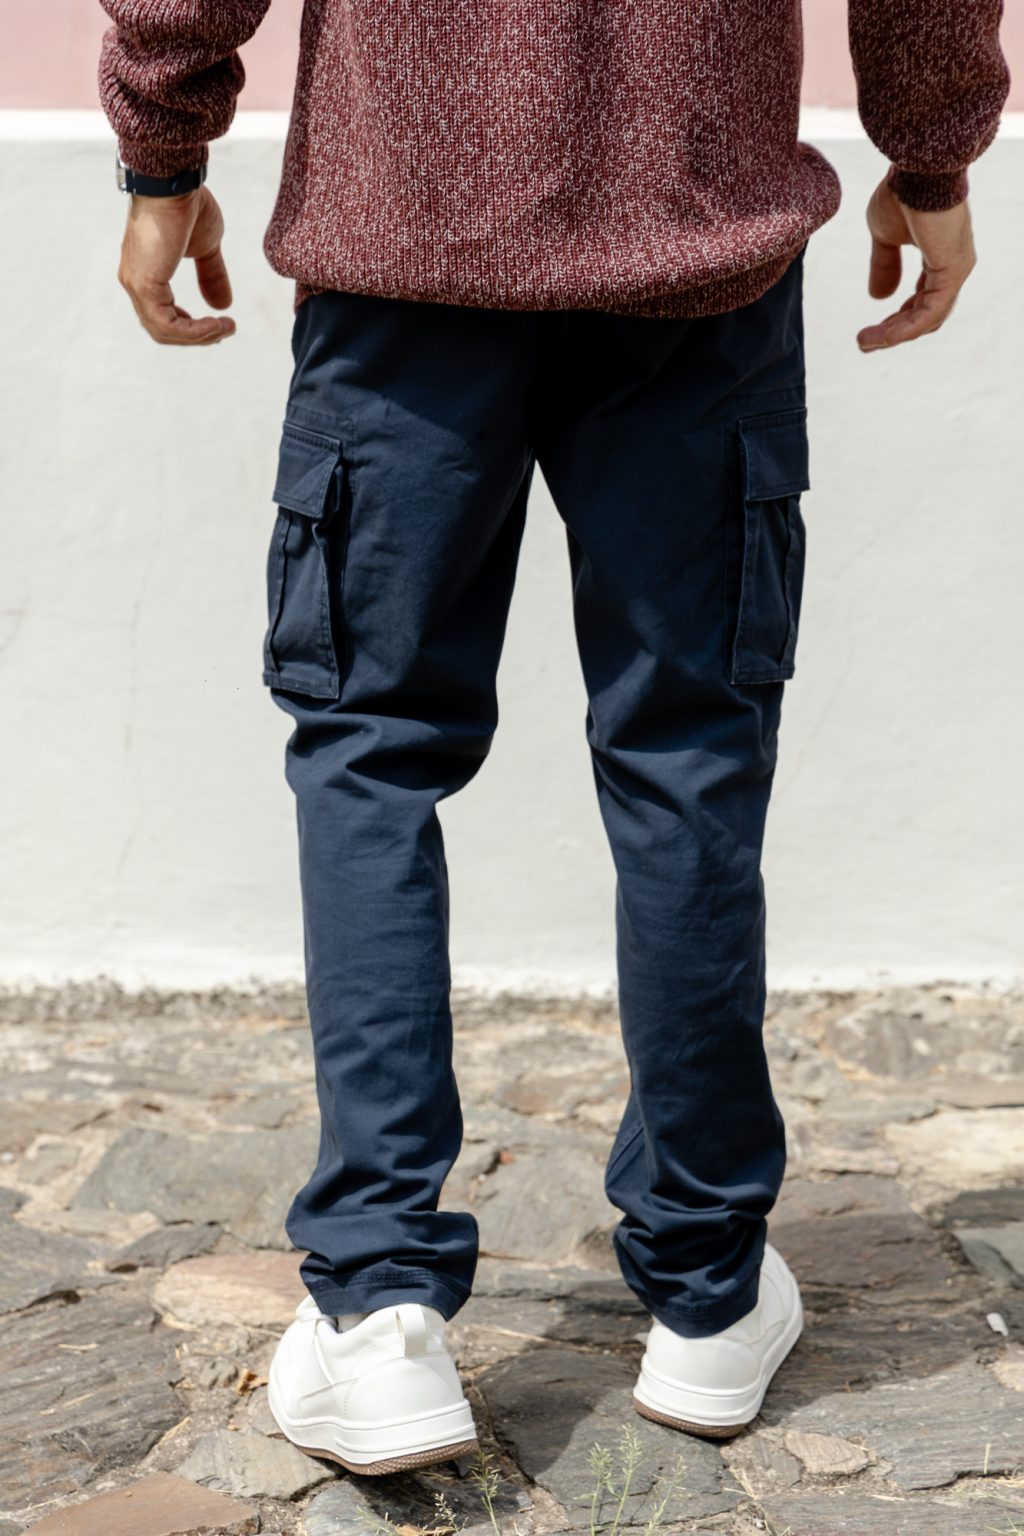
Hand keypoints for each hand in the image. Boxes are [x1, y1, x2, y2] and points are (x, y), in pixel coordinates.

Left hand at [118, 186, 235, 345]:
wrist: (175, 184)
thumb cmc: (187, 205)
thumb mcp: (207, 248)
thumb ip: (211, 276)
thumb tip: (223, 306)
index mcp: (146, 272)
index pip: (162, 315)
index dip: (190, 328)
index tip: (218, 325)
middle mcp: (135, 281)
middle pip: (162, 329)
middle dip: (196, 336)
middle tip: (224, 331)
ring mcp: (136, 285)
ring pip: (164, 332)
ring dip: (199, 336)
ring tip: (224, 328)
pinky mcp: (144, 286)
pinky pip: (167, 325)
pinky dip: (194, 331)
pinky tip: (215, 324)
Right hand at [858, 179, 975, 352]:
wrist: (917, 170)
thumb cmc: (902, 192)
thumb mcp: (884, 236)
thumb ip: (884, 265)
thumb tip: (877, 297)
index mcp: (941, 257)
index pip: (923, 300)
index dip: (897, 319)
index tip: (870, 331)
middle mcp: (953, 266)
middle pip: (926, 315)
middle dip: (894, 332)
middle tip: (865, 342)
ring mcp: (956, 270)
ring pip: (926, 319)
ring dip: (893, 336)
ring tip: (864, 342)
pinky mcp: (952, 272)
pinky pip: (928, 314)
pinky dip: (904, 330)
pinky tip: (881, 337)